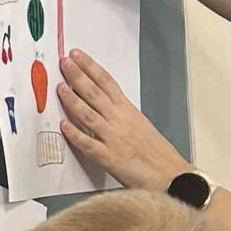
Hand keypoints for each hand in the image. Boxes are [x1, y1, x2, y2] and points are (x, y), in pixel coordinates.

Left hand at [57, 52, 188, 191]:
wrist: (171, 175)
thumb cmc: (157, 153)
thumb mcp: (141, 125)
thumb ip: (122, 115)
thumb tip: (105, 106)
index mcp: (128, 110)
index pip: (106, 82)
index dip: (90, 67)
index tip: (77, 55)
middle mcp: (119, 120)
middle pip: (94, 93)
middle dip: (77, 76)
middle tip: (64, 62)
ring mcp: (113, 138)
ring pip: (88, 114)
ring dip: (72, 100)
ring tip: (59, 87)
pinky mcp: (109, 158)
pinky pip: (88, 144)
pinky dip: (75, 134)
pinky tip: (63, 125)